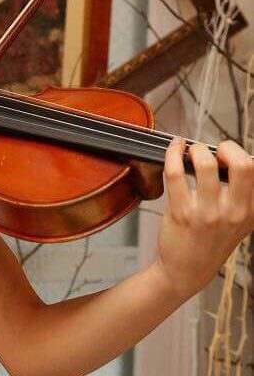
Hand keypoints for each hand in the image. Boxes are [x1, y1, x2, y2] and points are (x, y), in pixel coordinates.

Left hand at [154, 137, 252, 299]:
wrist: (185, 271)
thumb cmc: (208, 244)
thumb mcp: (238, 224)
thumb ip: (241, 197)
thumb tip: (234, 161)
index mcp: (249, 212)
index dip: (241, 154)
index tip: (227, 154)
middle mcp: (232, 212)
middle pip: (242, 165)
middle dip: (227, 148)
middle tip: (214, 151)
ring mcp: (206, 212)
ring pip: (206, 164)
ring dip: (196, 150)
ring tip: (190, 151)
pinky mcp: (180, 212)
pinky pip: (175, 173)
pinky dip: (172, 154)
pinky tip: (173, 149)